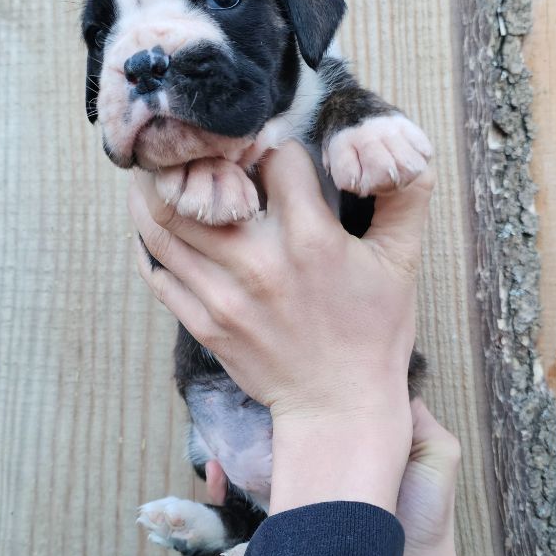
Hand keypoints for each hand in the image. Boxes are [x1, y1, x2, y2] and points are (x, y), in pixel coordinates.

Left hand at [128, 141, 433, 514]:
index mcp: (310, 240)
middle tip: (192, 147)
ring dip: (154, 192)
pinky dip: (149, 242)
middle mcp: (259, 262)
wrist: (339, 408)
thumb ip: (406, 199)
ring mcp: (223, 295)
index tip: (275, 156)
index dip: (276, 149)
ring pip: (162, 226)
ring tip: (157, 174)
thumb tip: (402, 149)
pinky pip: (158, 271)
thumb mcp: (402, 263)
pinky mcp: (203, 322)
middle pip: (196, 186)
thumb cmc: (372, 333)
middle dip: (193, 158)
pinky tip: (156, 226)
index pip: (275, 160)